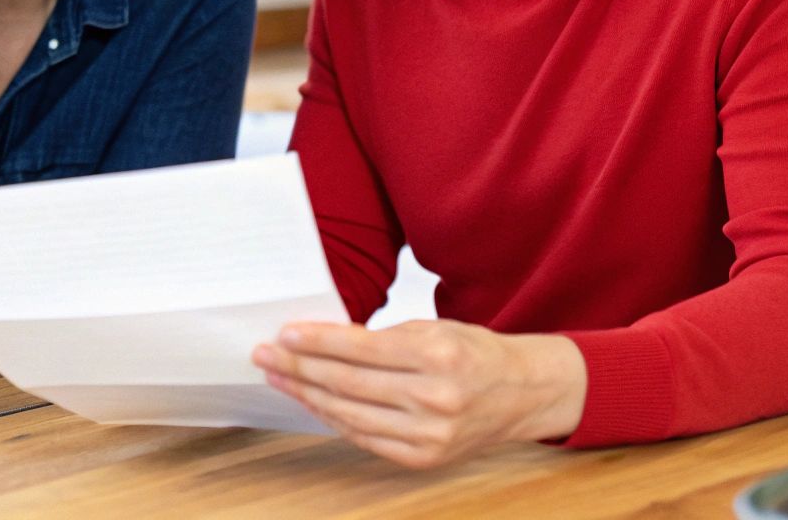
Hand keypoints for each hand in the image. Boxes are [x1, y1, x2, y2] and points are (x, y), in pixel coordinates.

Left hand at [251, 319, 586, 468]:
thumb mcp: (434, 328)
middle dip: (299, 368)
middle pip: (347, 384)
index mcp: (437, 356)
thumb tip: (323, 341)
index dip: (316, 342)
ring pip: (349, 414)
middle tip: (266, 355)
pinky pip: (365, 438)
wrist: (522, 392)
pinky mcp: (424, 458)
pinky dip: (335, 419)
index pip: (359, 349)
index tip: (284, 334)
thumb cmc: (474, 353)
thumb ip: (382, 338)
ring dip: (308, 395)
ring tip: (280, 378)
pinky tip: (314, 402)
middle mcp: (433, 398)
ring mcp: (429, 434)